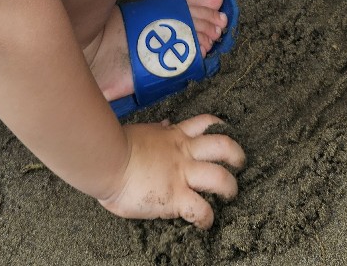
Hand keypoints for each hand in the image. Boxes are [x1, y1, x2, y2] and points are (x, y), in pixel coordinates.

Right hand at [97, 116, 245, 228]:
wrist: (106, 160)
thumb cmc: (116, 147)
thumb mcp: (142, 131)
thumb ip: (157, 131)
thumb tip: (166, 125)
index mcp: (174, 136)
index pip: (204, 124)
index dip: (220, 127)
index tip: (224, 133)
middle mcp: (183, 153)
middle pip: (222, 145)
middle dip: (236, 154)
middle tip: (239, 164)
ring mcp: (182, 175)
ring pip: (220, 178)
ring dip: (230, 188)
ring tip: (231, 195)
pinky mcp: (176, 198)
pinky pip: (201, 210)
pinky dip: (206, 218)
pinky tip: (205, 223)